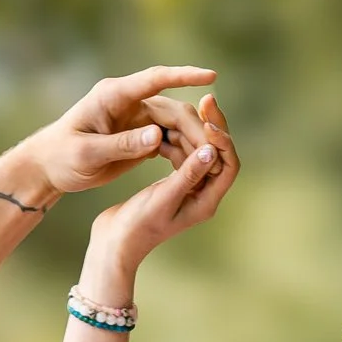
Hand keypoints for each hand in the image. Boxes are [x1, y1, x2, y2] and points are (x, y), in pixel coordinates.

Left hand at [22, 64, 221, 198]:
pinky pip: (168, 139)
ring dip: (192, 142)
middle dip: (196, 128)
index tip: (211, 77)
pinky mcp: (139, 135)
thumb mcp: (88, 154)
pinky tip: (193, 168)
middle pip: (172, 108)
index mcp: (114, 96)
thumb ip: (122, 145)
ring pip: (174, 125)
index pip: (155, 79)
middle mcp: (129, 102)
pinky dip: (181, 151)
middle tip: (213, 153)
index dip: (184, 76)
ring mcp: (136, 118)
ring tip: (209, 164)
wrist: (49, 166)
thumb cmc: (62, 156)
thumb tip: (158, 136)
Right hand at [77, 93, 241, 301]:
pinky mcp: (173, 182)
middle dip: (214, 126)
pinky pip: (185, 153)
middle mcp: (202, 194)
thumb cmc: (136, 227)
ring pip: (202, 150)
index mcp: (205, 202)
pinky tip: (169, 123)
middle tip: (206, 98)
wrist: (113, 243)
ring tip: (188, 106)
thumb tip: (211, 150)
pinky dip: (180, 137)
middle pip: (220, 154)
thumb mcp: (162, 199)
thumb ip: (187, 175)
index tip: (208, 118)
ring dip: (197, 128)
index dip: (223, 140)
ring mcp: (189, 188)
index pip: (228, 164)